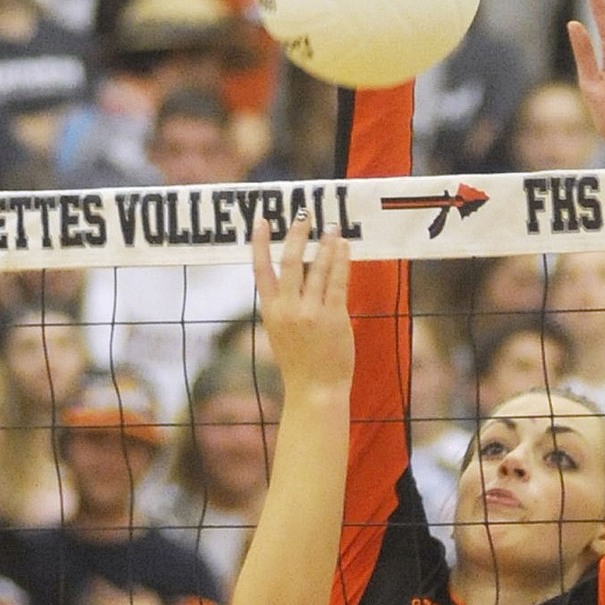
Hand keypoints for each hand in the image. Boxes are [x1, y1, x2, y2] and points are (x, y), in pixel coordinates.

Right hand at [253, 213, 352, 397]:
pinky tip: (344, 247)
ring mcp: (311, 313)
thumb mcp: (279, 334)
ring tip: (332, 227)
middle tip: (304, 213)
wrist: (315, 390)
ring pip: (318, 267)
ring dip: (325, 243)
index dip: (260, 243)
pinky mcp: (334, 317)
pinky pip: (338, 281)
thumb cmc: (299, 364)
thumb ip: (281, 307)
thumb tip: (290, 278)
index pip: (260, 270)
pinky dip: (341, 261)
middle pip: (291, 261)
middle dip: (297, 234)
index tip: (262, 221)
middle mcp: (288, 309)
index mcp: (270, 312)